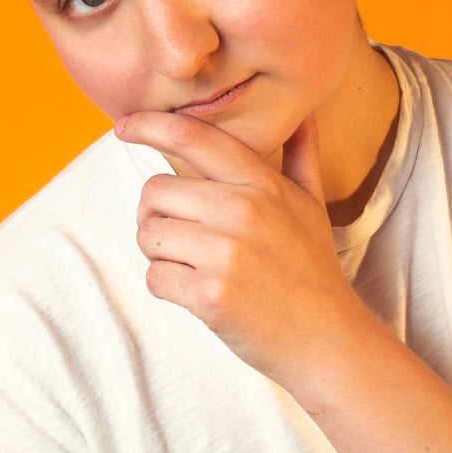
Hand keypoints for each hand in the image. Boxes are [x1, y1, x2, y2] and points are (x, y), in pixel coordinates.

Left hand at [115, 109, 365, 400]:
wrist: (327, 340)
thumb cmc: (313, 271)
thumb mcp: (312, 204)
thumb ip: (301, 154)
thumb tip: (304, 112)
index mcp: (262, 184)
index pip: (194, 138)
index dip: (151, 124)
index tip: (124, 126)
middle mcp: (243, 211)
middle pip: (154, 192)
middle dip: (156, 216)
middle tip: (183, 238)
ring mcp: (226, 253)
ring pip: (147, 236)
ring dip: (160, 255)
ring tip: (196, 267)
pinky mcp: (210, 295)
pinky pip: (154, 278)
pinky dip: (167, 287)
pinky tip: (199, 293)